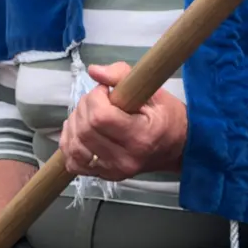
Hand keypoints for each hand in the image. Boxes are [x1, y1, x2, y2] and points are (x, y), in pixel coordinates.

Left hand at [59, 62, 187, 180]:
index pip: (100, 117)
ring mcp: (113, 171)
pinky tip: (79, 131)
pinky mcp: (105, 176)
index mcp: (140, 137)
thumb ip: (122, 75)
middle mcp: (125, 159)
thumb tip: (94, 71)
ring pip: (75, 147)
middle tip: (98, 99)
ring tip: (89, 113)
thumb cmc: (167, 115)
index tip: (106, 90)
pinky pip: (74, 163)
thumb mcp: (153, 90)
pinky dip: (70, 144)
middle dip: (84, 107)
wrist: (177, 146)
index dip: (96, 98)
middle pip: (85, 131)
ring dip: (75, 124)